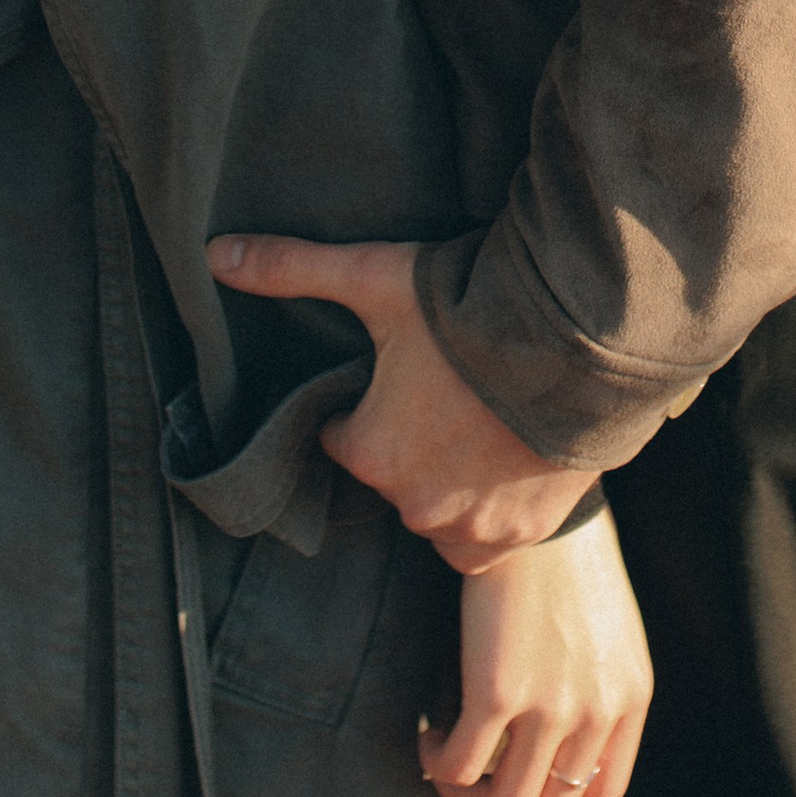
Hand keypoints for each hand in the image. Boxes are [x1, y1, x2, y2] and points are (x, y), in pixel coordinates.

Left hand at [204, 233, 591, 569]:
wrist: (582, 338)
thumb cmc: (471, 308)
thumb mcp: (376, 278)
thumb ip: (292, 269)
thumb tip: (213, 253)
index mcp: (373, 451)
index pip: (345, 440)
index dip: (365, 406)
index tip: (395, 375)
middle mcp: (417, 503)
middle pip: (396, 476)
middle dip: (411, 442)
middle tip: (445, 389)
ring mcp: (475, 525)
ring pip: (441, 513)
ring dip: (450, 482)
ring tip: (480, 423)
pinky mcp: (527, 532)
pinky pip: (489, 543)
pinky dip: (493, 514)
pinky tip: (508, 463)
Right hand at [422, 500, 652, 796]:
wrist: (538, 503)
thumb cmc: (565, 554)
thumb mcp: (607, 627)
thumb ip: (597, 683)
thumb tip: (557, 733)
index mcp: (629, 698)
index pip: (603, 794)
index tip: (520, 775)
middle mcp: (596, 712)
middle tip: (473, 772)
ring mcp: (550, 707)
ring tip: (446, 757)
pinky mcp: (497, 691)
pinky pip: (459, 766)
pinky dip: (439, 764)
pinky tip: (428, 734)